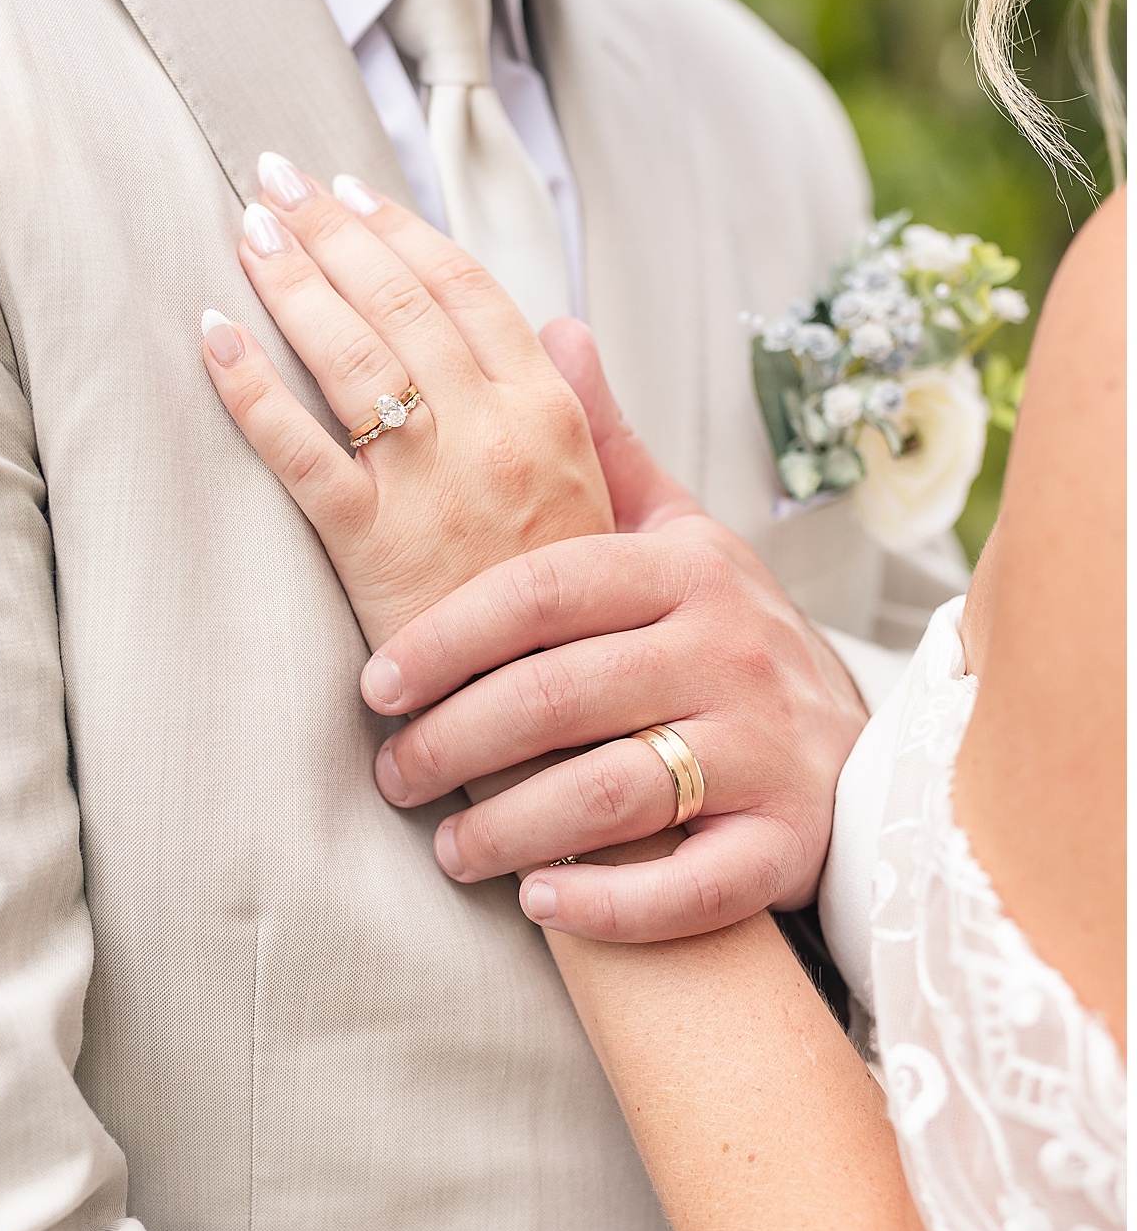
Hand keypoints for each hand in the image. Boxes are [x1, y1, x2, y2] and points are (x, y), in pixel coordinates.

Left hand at [200, 154, 609, 650]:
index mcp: (551, 412)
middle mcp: (494, 433)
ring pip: (352, 358)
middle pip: (401, 305)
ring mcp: (432, 486)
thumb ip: (589, 406)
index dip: (403, 233)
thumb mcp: (613, 496)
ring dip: (292, 283)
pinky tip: (212, 335)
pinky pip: (300, 450)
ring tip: (247, 231)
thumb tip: (567, 325)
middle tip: (277, 180)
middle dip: (333, 233)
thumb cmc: (583, 614)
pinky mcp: (373, 544)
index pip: (468, 292)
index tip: (354, 192)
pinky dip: (251, 388)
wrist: (575, 719)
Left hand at [365, 321, 871, 942]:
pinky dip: (608, 903)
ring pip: (612, 794)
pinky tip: (540, 905)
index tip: (374, 685)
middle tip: (393, 777)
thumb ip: (601, 451)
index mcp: (682, 569)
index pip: (543, 593)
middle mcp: (727, 651)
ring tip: (446, 849)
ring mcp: (763, 749)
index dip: (447, 637)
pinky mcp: (786, 841)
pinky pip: (690, 886)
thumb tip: (551, 325)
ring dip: (510, 830)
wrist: (856, 749)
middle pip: (561, 696)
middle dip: (456, 744)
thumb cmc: (720, 640)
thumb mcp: (675, 536)